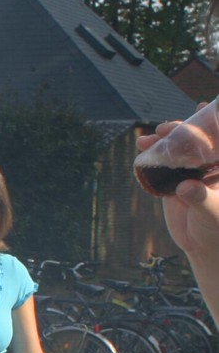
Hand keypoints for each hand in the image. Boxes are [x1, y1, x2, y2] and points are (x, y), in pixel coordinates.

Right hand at [140, 122, 218, 265]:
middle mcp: (208, 166)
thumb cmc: (217, 227)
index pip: (218, 140)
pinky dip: (151, 158)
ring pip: (176, 152)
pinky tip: (142, 149)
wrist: (203, 246)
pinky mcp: (173, 184)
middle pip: (195, 141)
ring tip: (147, 139)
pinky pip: (161, 167)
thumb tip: (185, 186)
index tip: (203, 106)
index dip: (212, 121)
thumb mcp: (213, 212)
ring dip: (162, 143)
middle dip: (180, 131)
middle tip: (165, 128)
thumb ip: (201, 198)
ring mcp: (190, 173)